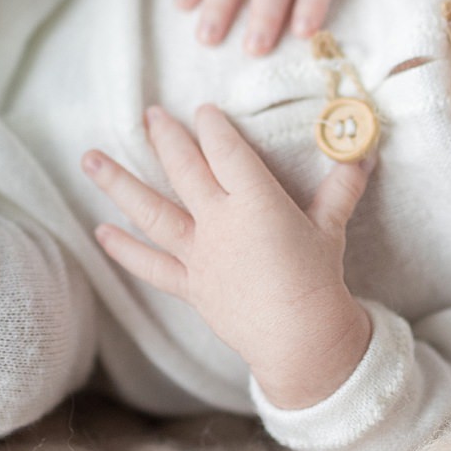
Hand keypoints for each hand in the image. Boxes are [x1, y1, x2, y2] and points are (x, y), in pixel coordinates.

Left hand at [81, 103, 375, 408]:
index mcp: (255, 201)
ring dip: (118, 183)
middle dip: (164, 137)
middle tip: (147, 114)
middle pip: (184, 169)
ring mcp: (200, 254)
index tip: (201, 110)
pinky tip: (100, 231)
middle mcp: (220, 221)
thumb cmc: (318, 280)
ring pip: (151, 211)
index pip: (226, 151)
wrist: (301, 339)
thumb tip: (360, 154)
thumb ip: (340, 188)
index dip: (213, 127)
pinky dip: (125, 249)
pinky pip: (151, 264)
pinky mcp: (191, 285)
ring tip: (90, 159)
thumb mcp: (330, 228)